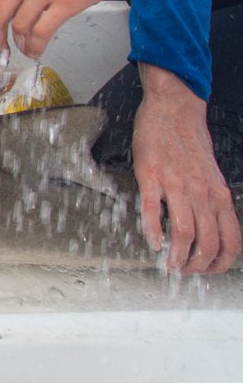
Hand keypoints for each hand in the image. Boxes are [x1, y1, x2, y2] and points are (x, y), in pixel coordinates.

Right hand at [132, 66, 240, 275]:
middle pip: (207, 243)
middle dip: (196, 266)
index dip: (219, 264)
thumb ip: (210, 202)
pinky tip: (152, 242)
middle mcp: (203, 193)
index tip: (205, 271)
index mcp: (220, 195)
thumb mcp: (211, 176)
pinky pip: (153, 211)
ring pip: (184, 233)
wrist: (174, 110)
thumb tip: (206, 230)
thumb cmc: (189, 143)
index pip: (230, 242)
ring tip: (169, 265)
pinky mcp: (152, 176)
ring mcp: (177, 185)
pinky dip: (153, 232)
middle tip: (183, 272)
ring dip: (177, 257)